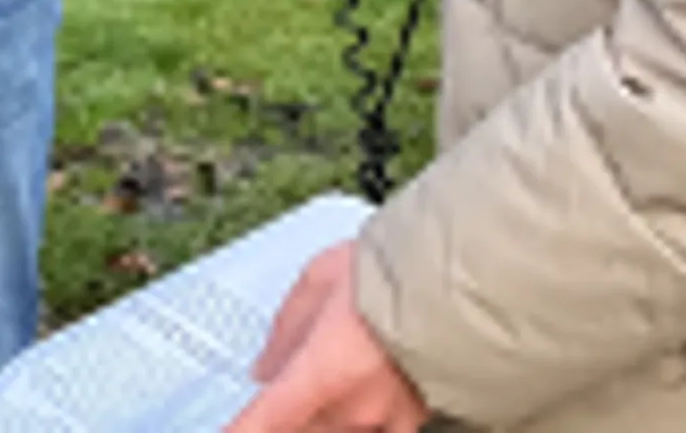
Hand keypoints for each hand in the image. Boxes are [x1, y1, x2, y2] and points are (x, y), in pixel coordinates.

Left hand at [225, 245, 427, 432]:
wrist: (459, 278)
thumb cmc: (392, 270)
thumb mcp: (316, 282)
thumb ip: (285, 332)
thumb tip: (266, 366)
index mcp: (316, 374)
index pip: (259, 424)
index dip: (238, 432)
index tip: (226, 431)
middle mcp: (349, 408)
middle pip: (296, 430)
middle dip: (285, 414)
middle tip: (298, 369)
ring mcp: (384, 419)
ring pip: (333, 432)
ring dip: (320, 416)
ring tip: (335, 370)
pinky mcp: (414, 419)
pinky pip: (376, 431)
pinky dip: (359, 420)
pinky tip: (361, 396)